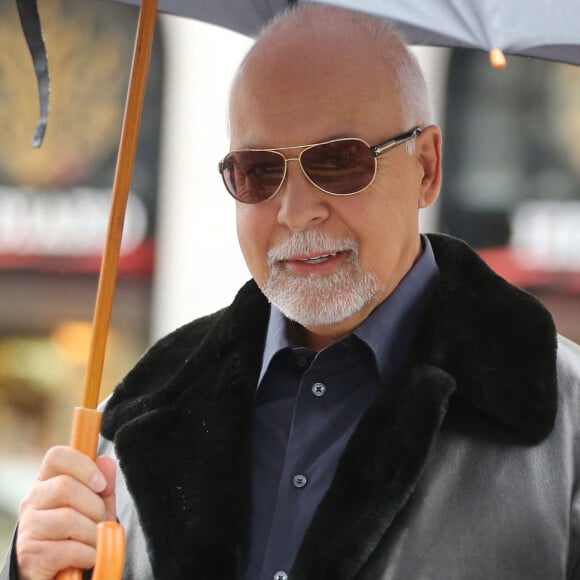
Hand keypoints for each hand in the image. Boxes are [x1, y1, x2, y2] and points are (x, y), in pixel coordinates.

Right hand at [15, 446, 116, 579]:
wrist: (58, 571)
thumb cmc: (79, 531)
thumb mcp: (96, 505)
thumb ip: (103, 484)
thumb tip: (106, 460)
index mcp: (47, 481)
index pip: (57, 456)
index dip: (83, 465)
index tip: (101, 484)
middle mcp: (32, 500)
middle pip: (65, 486)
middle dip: (94, 505)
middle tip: (99, 520)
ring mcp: (28, 527)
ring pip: (67, 519)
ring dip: (92, 532)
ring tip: (93, 540)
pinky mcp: (30, 555)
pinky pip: (69, 549)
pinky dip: (88, 554)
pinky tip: (87, 556)